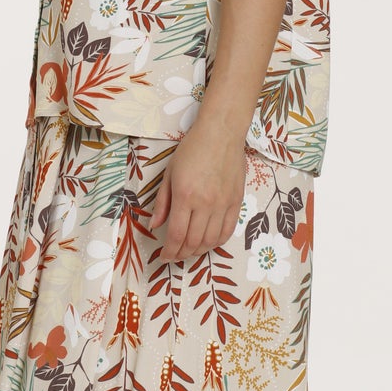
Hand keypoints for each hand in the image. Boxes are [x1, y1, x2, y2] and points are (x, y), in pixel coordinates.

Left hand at [147, 116, 247, 260]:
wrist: (221, 133)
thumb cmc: (192, 149)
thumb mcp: (169, 173)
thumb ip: (162, 202)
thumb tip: (155, 225)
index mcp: (185, 196)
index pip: (176, 234)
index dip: (169, 251)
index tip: (164, 257)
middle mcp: (205, 203)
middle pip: (193, 241)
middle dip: (182, 254)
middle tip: (175, 256)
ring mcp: (223, 204)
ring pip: (211, 240)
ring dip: (199, 251)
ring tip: (190, 251)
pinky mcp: (237, 202)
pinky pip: (228, 230)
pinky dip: (217, 242)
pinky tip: (209, 242)